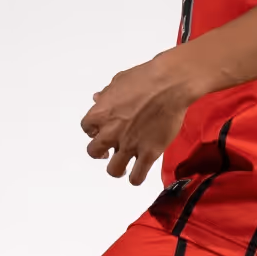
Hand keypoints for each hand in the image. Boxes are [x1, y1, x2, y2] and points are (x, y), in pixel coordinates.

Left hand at [82, 51, 199, 183]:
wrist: (170, 84)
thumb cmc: (147, 78)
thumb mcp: (119, 81)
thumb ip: (106, 94)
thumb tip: (98, 98)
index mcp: (101, 114)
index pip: (86, 129)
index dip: (94, 130)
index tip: (101, 130)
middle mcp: (111, 132)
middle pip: (94, 152)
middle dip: (100, 152)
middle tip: (108, 151)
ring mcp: (129, 145)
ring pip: (113, 170)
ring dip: (117, 168)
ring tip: (123, 166)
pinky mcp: (148, 153)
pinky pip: (137, 177)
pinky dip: (136, 178)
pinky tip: (138, 174)